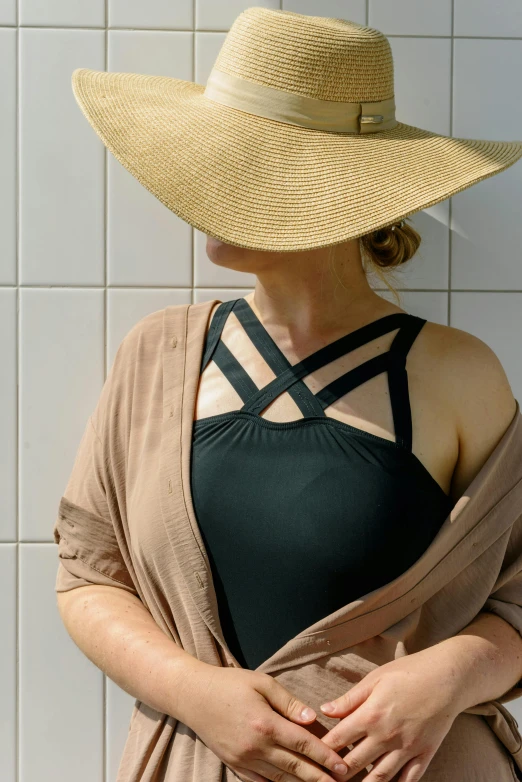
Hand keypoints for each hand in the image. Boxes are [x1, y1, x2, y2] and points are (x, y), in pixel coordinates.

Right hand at [182, 665, 349, 781]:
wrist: (193, 696)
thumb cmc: (229, 684)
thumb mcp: (261, 683)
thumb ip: (288, 702)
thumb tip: (312, 718)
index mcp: (265, 723)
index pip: (303, 744)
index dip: (325, 757)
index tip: (343, 766)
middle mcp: (256, 747)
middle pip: (295, 767)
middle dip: (320, 777)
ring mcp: (244, 759)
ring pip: (280, 778)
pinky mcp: (234, 765)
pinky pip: (260, 781)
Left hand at [318, 649, 462, 781]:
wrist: (447, 677)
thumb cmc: (408, 672)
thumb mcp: (375, 679)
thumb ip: (349, 699)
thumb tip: (324, 710)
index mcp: (371, 715)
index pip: (339, 740)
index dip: (323, 749)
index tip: (312, 755)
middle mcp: (386, 736)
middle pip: (354, 764)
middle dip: (337, 773)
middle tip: (324, 777)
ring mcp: (406, 748)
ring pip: (379, 778)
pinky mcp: (424, 754)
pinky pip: (408, 780)